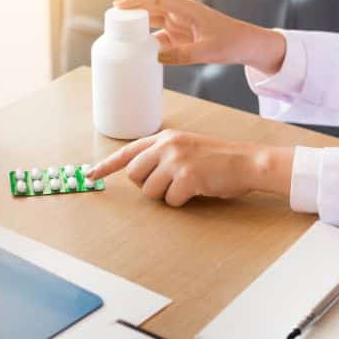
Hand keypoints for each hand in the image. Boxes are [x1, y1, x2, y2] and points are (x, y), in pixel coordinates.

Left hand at [86, 130, 293, 206]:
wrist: (248, 162)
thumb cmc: (219, 159)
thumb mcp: (187, 148)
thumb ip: (163, 156)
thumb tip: (141, 176)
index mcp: (164, 137)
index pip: (127, 152)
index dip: (106, 166)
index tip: (90, 175)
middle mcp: (166, 146)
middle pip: (134, 175)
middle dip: (147, 185)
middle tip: (170, 183)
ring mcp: (176, 160)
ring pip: (149, 191)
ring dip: (165, 195)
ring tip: (187, 185)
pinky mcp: (186, 177)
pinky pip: (170, 201)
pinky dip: (182, 201)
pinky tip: (198, 190)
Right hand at [114, 0, 285, 72]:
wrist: (247, 45)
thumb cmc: (232, 42)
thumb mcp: (207, 51)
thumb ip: (181, 55)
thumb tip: (156, 56)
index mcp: (187, 9)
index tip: (119, 6)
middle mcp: (181, 13)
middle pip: (150, 7)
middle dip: (131, 12)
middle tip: (111, 22)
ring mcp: (181, 24)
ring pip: (153, 21)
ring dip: (138, 27)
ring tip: (120, 36)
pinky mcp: (182, 36)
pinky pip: (161, 37)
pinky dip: (149, 42)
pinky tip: (140, 51)